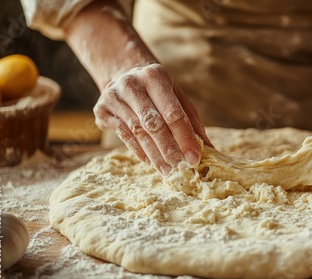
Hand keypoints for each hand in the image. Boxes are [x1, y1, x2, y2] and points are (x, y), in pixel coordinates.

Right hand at [93, 64, 211, 173]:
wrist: (123, 75)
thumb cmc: (159, 92)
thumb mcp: (178, 99)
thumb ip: (192, 123)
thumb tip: (209, 149)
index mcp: (155, 75)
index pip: (172, 113)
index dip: (185, 137)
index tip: (195, 158)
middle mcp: (131, 83)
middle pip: (153, 124)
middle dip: (170, 150)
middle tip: (182, 169)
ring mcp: (113, 97)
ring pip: (138, 133)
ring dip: (156, 156)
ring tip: (169, 171)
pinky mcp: (101, 110)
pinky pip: (125, 138)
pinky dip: (142, 153)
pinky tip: (154, 164)